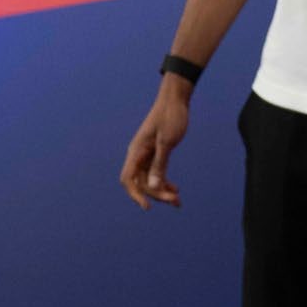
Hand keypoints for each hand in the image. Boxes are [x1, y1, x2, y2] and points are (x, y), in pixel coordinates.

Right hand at [120, 75, 191, 210]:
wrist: (175, 100)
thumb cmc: (170, 117)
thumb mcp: (166, 142)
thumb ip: (160, 164)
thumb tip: (154, 186)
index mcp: (136, 151)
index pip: (128, 179)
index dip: (135, 195)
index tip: (147, 206)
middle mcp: (138, 155)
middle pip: (142, 182)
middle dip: (157, 194)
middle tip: (176, 200)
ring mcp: (147, 155)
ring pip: (150, 180)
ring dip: (162, 191)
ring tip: (178, 200)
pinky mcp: (156, 153)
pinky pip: (157, 173)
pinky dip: (165, 182)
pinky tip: (176, 189)